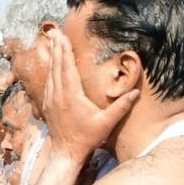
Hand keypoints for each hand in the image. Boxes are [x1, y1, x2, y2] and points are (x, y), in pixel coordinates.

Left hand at [39, 28, 138, 160]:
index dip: (65, 52)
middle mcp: (58, 95)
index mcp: (71, 96)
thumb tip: (135, 92)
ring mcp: (51, 100)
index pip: (67, 68)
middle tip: (56, 32)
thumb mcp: (106, 123)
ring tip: (52, 41)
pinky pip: (48, 82)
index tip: (64, 37)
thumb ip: (121, 107)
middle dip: (57, 48)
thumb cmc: (87, 138)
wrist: (66, 153)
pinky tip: (52, 63)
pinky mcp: (48, 104)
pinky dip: (50, 69)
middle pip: (57, 66)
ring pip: (50, 73)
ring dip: (52, 56)